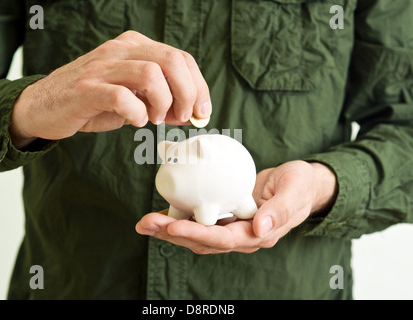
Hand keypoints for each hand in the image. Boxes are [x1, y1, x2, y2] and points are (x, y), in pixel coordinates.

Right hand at [9, 30, 211, 148]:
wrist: (44, 107)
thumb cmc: (92, 102)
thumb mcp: (132, 97)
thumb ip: (160, 100)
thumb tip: (190, 113)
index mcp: (135, 47)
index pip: (180, 57)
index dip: (199, 86)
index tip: (202, 112)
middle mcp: (120, 50)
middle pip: (171, 60)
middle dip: (187, 93)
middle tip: (182, 117)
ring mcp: (102, 67)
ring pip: (151, 74)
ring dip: (163, 103)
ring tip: (155, 119)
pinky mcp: (86, 88)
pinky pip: (122, 97)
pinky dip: (137, 114)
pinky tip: (136, 121)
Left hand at [136, 161, 336, 253]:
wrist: (299, 184)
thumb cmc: (300, 186)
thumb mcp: (295, 192)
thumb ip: (280, 211)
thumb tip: (259, 228)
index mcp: (257, 236)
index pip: (222, 239)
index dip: (196, 233)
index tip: (172, 225)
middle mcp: (240, 236)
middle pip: (202, 239)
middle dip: (172, 233)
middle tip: (146, 223)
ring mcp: (231, 227)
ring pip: (196, 232)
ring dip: (169, 228)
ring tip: (145, 221)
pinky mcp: (225, 215)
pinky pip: (200, 218)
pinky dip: (180, 215)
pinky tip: (162, 209)